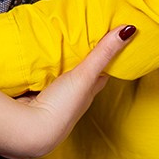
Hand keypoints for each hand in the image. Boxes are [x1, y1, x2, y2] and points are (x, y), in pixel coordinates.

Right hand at [1, 24, 135, 158]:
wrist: (28, 129)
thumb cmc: (61, 107)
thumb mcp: (85, 75)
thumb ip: (103, 53)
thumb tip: (130, 29)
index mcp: (88, 92)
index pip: (102, 73)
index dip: (106, 58)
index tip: (108, 41)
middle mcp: (73, 96)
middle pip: (80, 75)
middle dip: (80, 59)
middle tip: (80, 36)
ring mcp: (53, 98)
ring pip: (59, 76)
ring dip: (59, 63)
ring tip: (57, 41)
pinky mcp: (34, 96)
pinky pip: (40, 77)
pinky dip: (41, 67)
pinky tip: (37, 57)